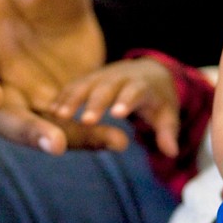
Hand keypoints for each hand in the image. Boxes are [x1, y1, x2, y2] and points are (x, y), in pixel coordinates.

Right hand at [48, 57, 182, 156]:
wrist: (147, 71)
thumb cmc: (157, 99)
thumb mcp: (167, 115)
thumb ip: (167, 132)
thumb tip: (172, 152)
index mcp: (143, 84)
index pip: (136, 91)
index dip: (126, 101)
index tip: (117, 114)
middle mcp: (120, 76)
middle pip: (107, 87)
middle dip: (96, 102)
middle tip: (85, 121)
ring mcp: (102, 75)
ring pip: (86, 84)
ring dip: (72, 98)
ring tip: (60, 116)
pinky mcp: (87, 79)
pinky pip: (73, 86)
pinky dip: (62, 97)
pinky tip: (51, 113)